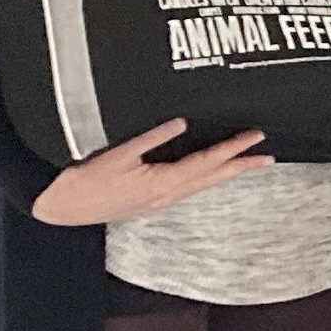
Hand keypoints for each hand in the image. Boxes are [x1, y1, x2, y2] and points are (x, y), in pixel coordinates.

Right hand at [31, 119, 269, 226]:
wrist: (62, 208)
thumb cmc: (83, 181)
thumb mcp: (116, 154)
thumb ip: (150, 138)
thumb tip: (181, 122)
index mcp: (161, 183)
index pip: (206, 162)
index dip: (233, 149)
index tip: (255, 138)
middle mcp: (166, 196)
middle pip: (212, 178)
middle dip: (241, 167)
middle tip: (269, 158)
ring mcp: (159, 202)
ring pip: (202, 185)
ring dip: (226, 173)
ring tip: (248, 164)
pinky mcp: (150, 202)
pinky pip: (188, 188)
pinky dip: (206, 178)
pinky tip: (211, 173)